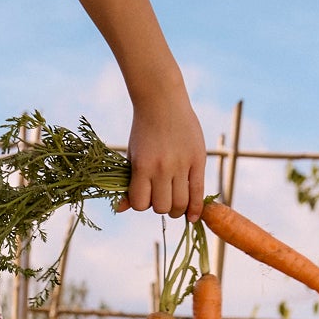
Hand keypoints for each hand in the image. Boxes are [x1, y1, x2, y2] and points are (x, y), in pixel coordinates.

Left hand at [120, 91, 207, 221]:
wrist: (162, 102)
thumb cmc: (144, 131)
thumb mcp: (132, 156)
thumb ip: (129, 183)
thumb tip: (120, 209)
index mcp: (142, 167)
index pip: (141, 204)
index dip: (142, 204)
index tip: (145, 197)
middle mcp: (162, 167)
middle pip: (162, 207)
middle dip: (160, 207)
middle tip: (162, 199)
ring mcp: (182, 164)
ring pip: (180, 203)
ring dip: (177, 209)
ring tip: (175, 204)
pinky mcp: (198, 160)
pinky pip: (199, 191)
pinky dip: (195, 208)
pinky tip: (193, 216)